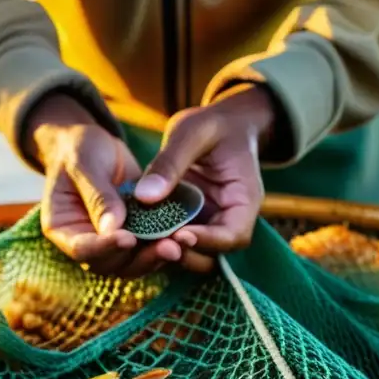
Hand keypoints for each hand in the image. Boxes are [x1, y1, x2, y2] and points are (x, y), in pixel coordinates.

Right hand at [25, 94, 179, 276]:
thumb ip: (98, 196)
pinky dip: (164, 243)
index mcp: (62, 228)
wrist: (95, 146)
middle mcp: (85, 242)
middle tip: (168, 247)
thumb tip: (113, 228)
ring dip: (156, 256)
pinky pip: (148, 248)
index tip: (128, 238)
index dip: (104, 248)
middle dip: (139, 258)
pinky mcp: (133, 235)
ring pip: (132, 262)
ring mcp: (110, 243)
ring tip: (180, 245)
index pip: (82, 249)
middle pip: (110, 264)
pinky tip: (185, 236)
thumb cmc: (80, 149)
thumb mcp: (84, 163)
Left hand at [134, 84, 275, 272]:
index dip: (209, 240)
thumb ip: (170, 162)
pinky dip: (157, 240)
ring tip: (141, 242)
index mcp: (244, 199)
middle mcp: (229, 219)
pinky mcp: (189, 223)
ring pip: (193, 253)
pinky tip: (135, 235)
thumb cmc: (214, 124)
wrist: (219, 125)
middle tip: (155, 245)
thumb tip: (146, 196)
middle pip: (214, 254)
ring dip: (169, 252)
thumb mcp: (192, 132)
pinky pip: (175, 240)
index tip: (180, 235)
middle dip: (187, 254)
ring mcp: (209, 224)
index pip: (234, 234)